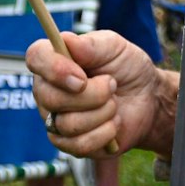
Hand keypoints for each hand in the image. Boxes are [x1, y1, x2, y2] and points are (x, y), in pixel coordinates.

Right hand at [27, 29, 169, 157]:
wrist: (148, 100)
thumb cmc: (127, 69)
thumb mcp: (116, 48)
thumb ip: (92, 45)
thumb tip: (67, 40)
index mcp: (54, 60)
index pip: (35, 57)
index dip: (54, 68)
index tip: (81, 77)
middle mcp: (48, 90)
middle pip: (50, 98)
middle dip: (91, 95)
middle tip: (112, 84)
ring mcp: (55, 119)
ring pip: (67, 124)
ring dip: (102, 113)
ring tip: (114, 103)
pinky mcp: (69, 144)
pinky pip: (79, 145)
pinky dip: (105, 133)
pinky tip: (113, 123)